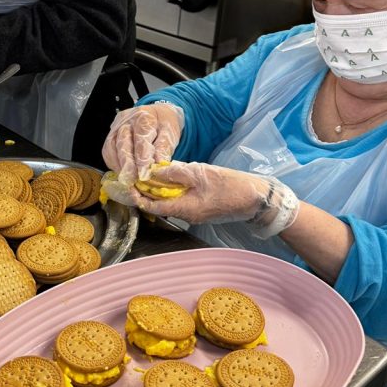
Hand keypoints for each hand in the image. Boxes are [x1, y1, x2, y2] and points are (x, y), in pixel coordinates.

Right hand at [102, 103, 183, 181]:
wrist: (155, 113)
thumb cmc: (163, 124)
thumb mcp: (169, 133)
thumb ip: (163, 149)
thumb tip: (157, 167)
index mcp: (144, 117)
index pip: (140, 139)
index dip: (141, 159)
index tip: (144, 175)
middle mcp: (126, 120)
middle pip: (122, 143)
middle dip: (127, 165)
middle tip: (132, 181)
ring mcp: (115, 127)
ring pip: (111, 148)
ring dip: (118, 166)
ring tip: (127, 180)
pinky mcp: (110, 135)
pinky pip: (107, 151)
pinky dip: (113, 164)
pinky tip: (122, 173)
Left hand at [128, 161, 298, 236]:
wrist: (258, 199)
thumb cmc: (233, 186)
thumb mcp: (201, 173)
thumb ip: (176, 172)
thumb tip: (154, 171)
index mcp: (185, 209)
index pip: (153, 207)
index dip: (138, 196)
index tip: (128, 186)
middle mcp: (187, 215)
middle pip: (160, 204)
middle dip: (147, 191)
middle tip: (137, 175)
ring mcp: (195, 213)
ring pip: (171, 201)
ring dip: (160, 189)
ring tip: (152, 173)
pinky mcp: (202, 208)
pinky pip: (182, 200)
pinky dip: (174, 190)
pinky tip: (173, 177)